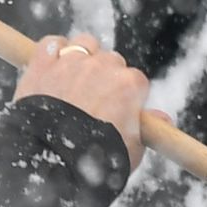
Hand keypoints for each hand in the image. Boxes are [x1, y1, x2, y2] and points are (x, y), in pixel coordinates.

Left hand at [15, 32, 147, 153]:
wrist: (51, 162)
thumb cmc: (98, 159)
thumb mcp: (132, 149)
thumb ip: (147, 129)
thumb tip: (164, 119)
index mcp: (130, 85)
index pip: (135, 81)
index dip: (126, 96)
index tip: (116, 110)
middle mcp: (103, 66)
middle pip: (110, 61)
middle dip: (104, 77)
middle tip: (92, 102)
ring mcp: (71, 62)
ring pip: (84, 44)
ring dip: (82, 57)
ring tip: (73, 81)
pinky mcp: (42, 63)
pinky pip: (51, 44)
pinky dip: (52, 52)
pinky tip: (52, 67)